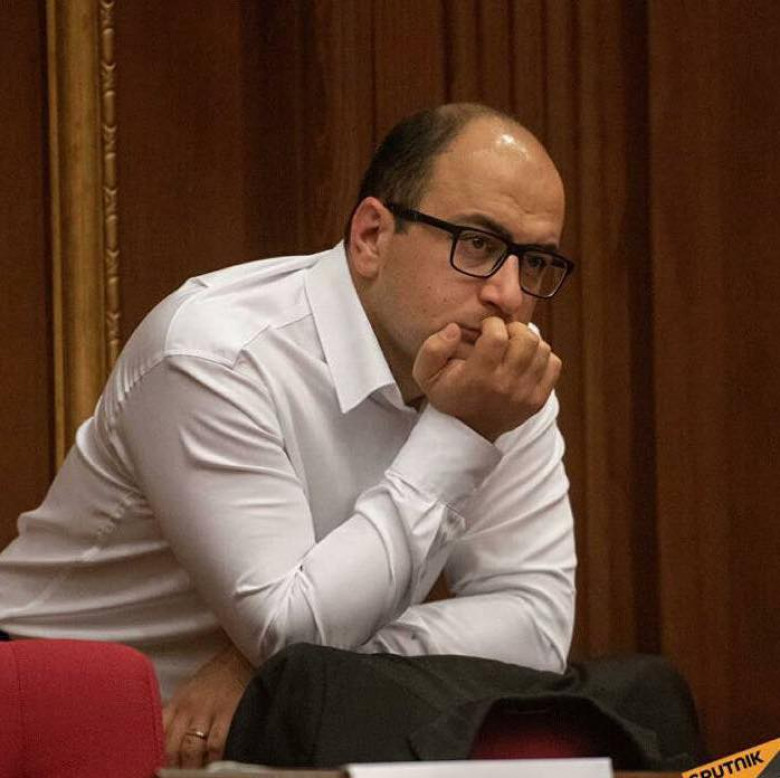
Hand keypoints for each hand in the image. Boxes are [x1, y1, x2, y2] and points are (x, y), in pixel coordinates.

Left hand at [163, 643, 253, 767]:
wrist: (241, 656)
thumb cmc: (214, 680)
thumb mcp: (188, 693)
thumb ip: (175, 716)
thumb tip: (160, 743)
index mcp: (176, 704)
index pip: (157, 735)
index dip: (155, 757)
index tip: (157, 770)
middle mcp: (189, 708)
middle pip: (172, 748)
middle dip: (172, 769)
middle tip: (175, 777)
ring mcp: (209, 711)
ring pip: (191, 750)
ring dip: (191, 769)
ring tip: (194, 775)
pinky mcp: (229, 713)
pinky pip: (216, 744)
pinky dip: (213, 759)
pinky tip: (213, 766)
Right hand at [413, 317, 560, 441]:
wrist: (466, 431)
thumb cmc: (448, 395)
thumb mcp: (425, 373)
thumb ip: (433, 347)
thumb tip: (455, 329)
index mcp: (477, 377)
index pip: (497, 336)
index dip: (492, 324)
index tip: (485, 330)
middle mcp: (504, 386)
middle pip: (525, 339)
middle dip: (514, 329)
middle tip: (503, 335)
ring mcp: (524, 395)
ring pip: (542, 349)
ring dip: (528, 342)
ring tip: (513, 348)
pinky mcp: (537, 401)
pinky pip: (553, 365)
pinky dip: (542, 357)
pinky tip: (525, 361)